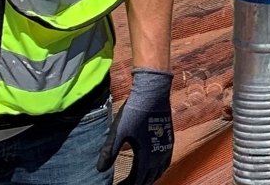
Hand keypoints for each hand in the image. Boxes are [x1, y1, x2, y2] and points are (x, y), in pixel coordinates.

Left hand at [97, 69, 173, 184]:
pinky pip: (165, 164)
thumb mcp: (118, 132)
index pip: (135, 181)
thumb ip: (109, 152)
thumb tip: (99, 170)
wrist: (153, 93)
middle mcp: (158, 156)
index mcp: (146, 156)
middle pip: (148, 180)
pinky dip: (157, 170)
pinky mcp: (169, 141)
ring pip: (158, 173)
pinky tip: (152, 167)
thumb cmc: (134, 112)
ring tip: (137, 181)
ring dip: (148, 179)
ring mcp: (166, 149)